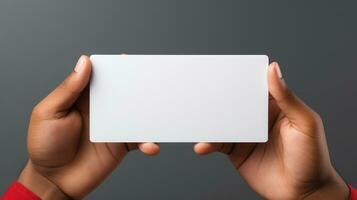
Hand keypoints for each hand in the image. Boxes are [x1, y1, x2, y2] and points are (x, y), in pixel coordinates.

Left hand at [18, 56, 159, 198]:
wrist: (54, 180)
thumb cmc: (44, 145)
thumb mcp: (49, 113)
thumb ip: (68, 89)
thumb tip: (84, 62)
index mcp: (84, 96)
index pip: (102, 76)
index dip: (115, 67)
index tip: (128, 60)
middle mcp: (101, 109)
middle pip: (124, 92)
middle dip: (138, 86)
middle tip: (151, 82)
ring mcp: (113, 126)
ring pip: (137, 114)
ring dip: (149, 112)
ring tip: (160, 112)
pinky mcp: (121, 145)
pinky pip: (139, 140)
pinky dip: (148, 142)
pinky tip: (150, 145)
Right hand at [194, 62, 348, 198]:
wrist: (302, 194)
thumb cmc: (312, 158)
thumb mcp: (304, 123)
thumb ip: (287, 98)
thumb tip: (274, 69)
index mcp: (275, 106)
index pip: (254, 87)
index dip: (240, 79)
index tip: (224, 71)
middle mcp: (257, 118)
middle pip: (234, 103)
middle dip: (218, 98)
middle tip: (202, 93)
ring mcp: (246, 135)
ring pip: (222, 123)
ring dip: (209, 122)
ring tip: (198, 123)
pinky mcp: (236, 152)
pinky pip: (219, 143)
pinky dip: (208, 143)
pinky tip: (203, 145)